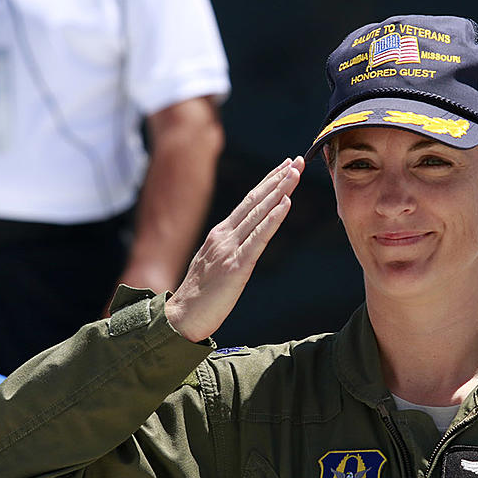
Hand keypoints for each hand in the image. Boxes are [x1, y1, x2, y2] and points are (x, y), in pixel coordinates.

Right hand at [165, 157, 303, 341]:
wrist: (180, 318)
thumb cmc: (198, 298)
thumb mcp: (215, 265)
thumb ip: (229, 250)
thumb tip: (245, 242)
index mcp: (220, 235)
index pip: (248, 203)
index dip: (268, 183)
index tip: (285, 167)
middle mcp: (224, 235)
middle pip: (256, 200)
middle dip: (278, 178)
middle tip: (298, 160)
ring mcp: (230, 248)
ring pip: (259, 213)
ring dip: (280, 190)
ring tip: (296, 172)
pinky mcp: (237, 266)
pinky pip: (259, 238)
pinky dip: (273, 218)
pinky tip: (286, 203)